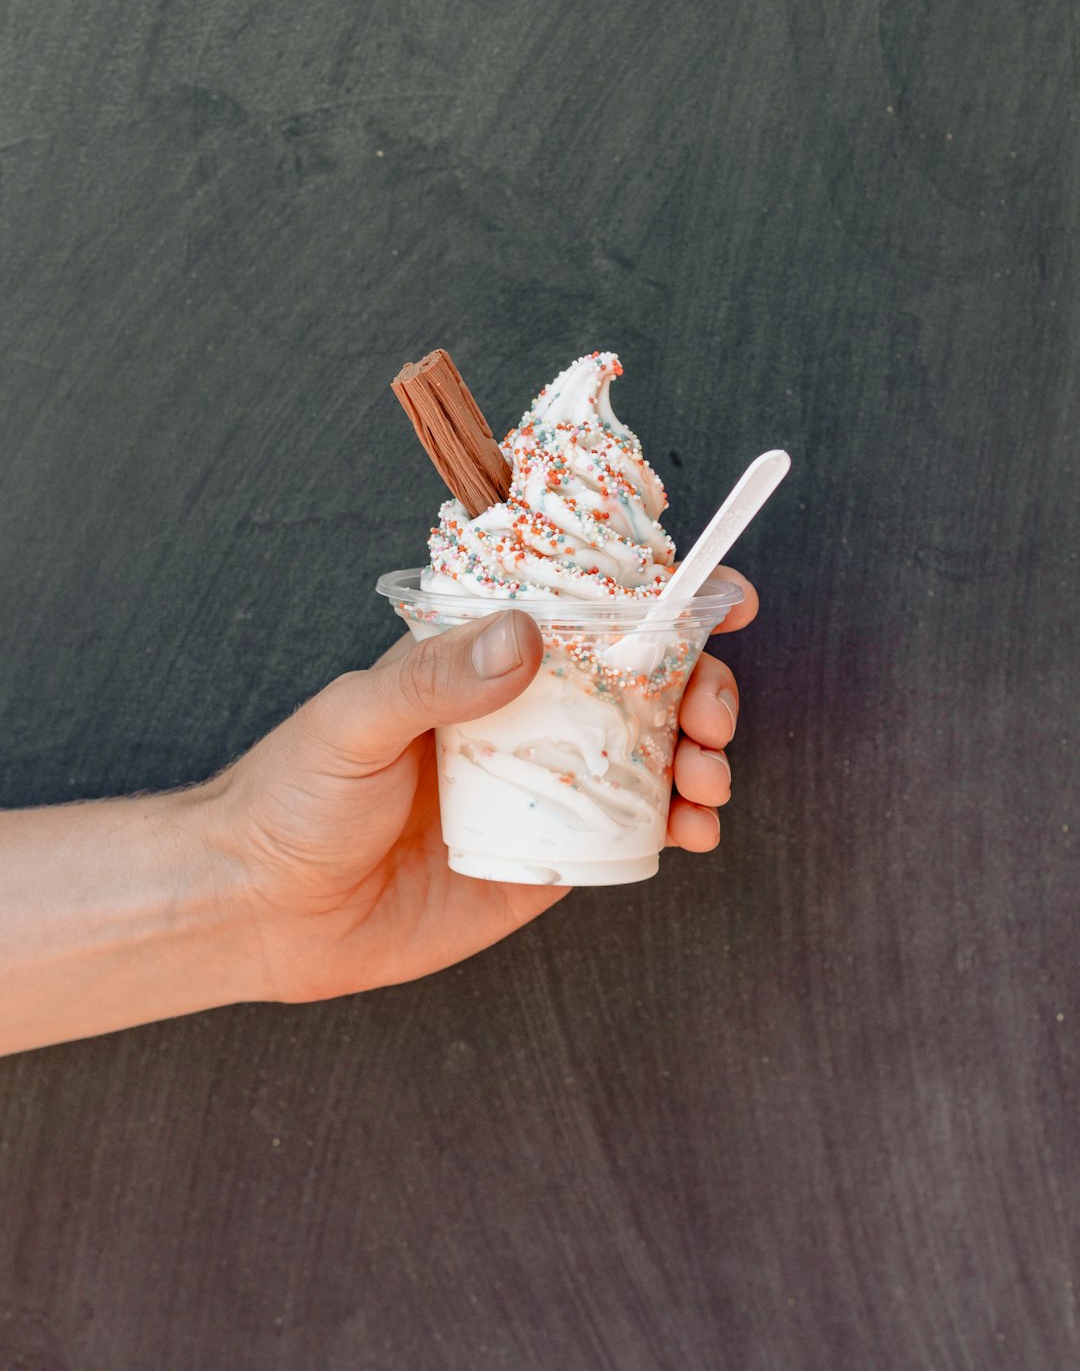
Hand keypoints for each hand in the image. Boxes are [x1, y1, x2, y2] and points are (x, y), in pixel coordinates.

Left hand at [205, 566, 758, 1004]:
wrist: (267, 914)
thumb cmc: (294, 797)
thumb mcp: (355, 718)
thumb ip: (436, 676)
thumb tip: (526, 633)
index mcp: (483, 663)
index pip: (585, 613)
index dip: (661, 601)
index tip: (723, 599)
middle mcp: (527, 716)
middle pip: (643, 684)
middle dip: (700, 687)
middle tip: (709, 713)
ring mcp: (545, 785)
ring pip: (654, 754)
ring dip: (703, 755)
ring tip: (706, 776)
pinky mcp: (552, 855)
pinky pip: (635, 831)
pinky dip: (681, 825)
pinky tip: (692, 829)